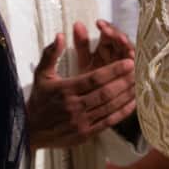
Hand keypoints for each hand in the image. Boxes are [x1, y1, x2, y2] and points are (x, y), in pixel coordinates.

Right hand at [25, 21, 136, 150]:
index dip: (113, 70)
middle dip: (124, 81)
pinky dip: (122, 113)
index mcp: (65, 90)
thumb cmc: (38, 100)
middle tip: (138, 72)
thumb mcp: (41, 74)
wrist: (30, 130)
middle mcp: (74, 106)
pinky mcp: (86, 134)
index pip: (94, 79)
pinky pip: (108, 122)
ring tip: (138, 84)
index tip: (128, 62)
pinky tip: (132, 104)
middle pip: (105, 93)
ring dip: (126, 95)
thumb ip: (51, 53)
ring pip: (109, 107)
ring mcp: (81, 122)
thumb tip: (61, 35)